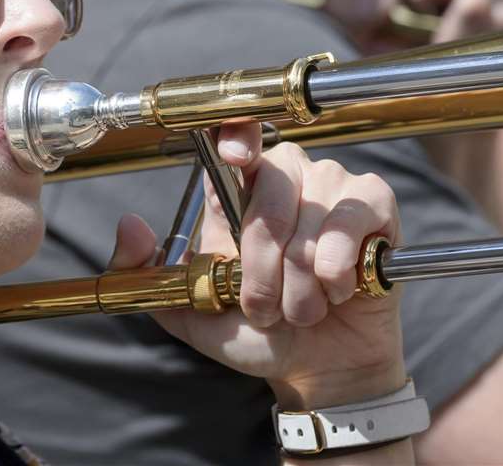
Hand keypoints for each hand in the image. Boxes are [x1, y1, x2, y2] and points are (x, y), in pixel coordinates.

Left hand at [108, 122, 407, 408]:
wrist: (319, 368)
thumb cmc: (260, 332)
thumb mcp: (193, 312)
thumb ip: (149, 275)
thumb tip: (127, 225)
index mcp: (241, 188)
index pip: (237, 135)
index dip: (238, 136)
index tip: (236, 156)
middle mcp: (288, 174)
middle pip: (271, 192)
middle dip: (262, 265)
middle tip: (264, 308)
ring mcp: (334, 184)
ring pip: (312, 216)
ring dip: (302, 282)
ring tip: (303, 308)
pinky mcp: (375, 203)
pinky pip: (353, 220)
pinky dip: (339, 268)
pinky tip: (340, 290)